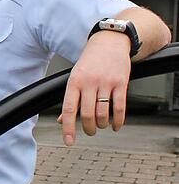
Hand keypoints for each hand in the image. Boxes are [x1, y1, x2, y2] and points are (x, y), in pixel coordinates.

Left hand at [58, 31, 130, 145]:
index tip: (69, 142)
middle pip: (86, 114)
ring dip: (102, 125)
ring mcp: (106, 82)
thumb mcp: (75, 77)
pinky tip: (116, 126)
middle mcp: (89, 82)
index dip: (68, 128)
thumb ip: (70, 99)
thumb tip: (62, 121)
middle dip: (88, 128)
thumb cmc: (89, 62)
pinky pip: (120, 107)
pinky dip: (118, 121)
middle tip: (90, 131)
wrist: (109, 42)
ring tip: (101, 125)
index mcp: (74, 82)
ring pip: (103, 113)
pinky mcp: (121, 83)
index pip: (68, 109)